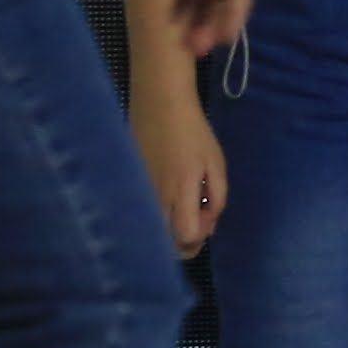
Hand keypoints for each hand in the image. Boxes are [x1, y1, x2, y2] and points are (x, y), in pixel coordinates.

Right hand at [134, 106, 225, 255]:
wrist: (160, 107)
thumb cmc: (194, 134)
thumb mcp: (217, 164)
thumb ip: (218, 197)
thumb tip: (209, 222)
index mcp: (179, 192)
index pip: (184, 236)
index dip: (199, 237)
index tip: (207, 218)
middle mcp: (154, 198)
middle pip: (164, 240)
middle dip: (183, 241)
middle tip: (197, 219)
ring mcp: (138, 192)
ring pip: (151, 228)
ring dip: (168, 228)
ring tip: (184, 206)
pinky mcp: (129, 186)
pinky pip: (142, 211)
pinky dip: (156, 214)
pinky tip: (168, 196)